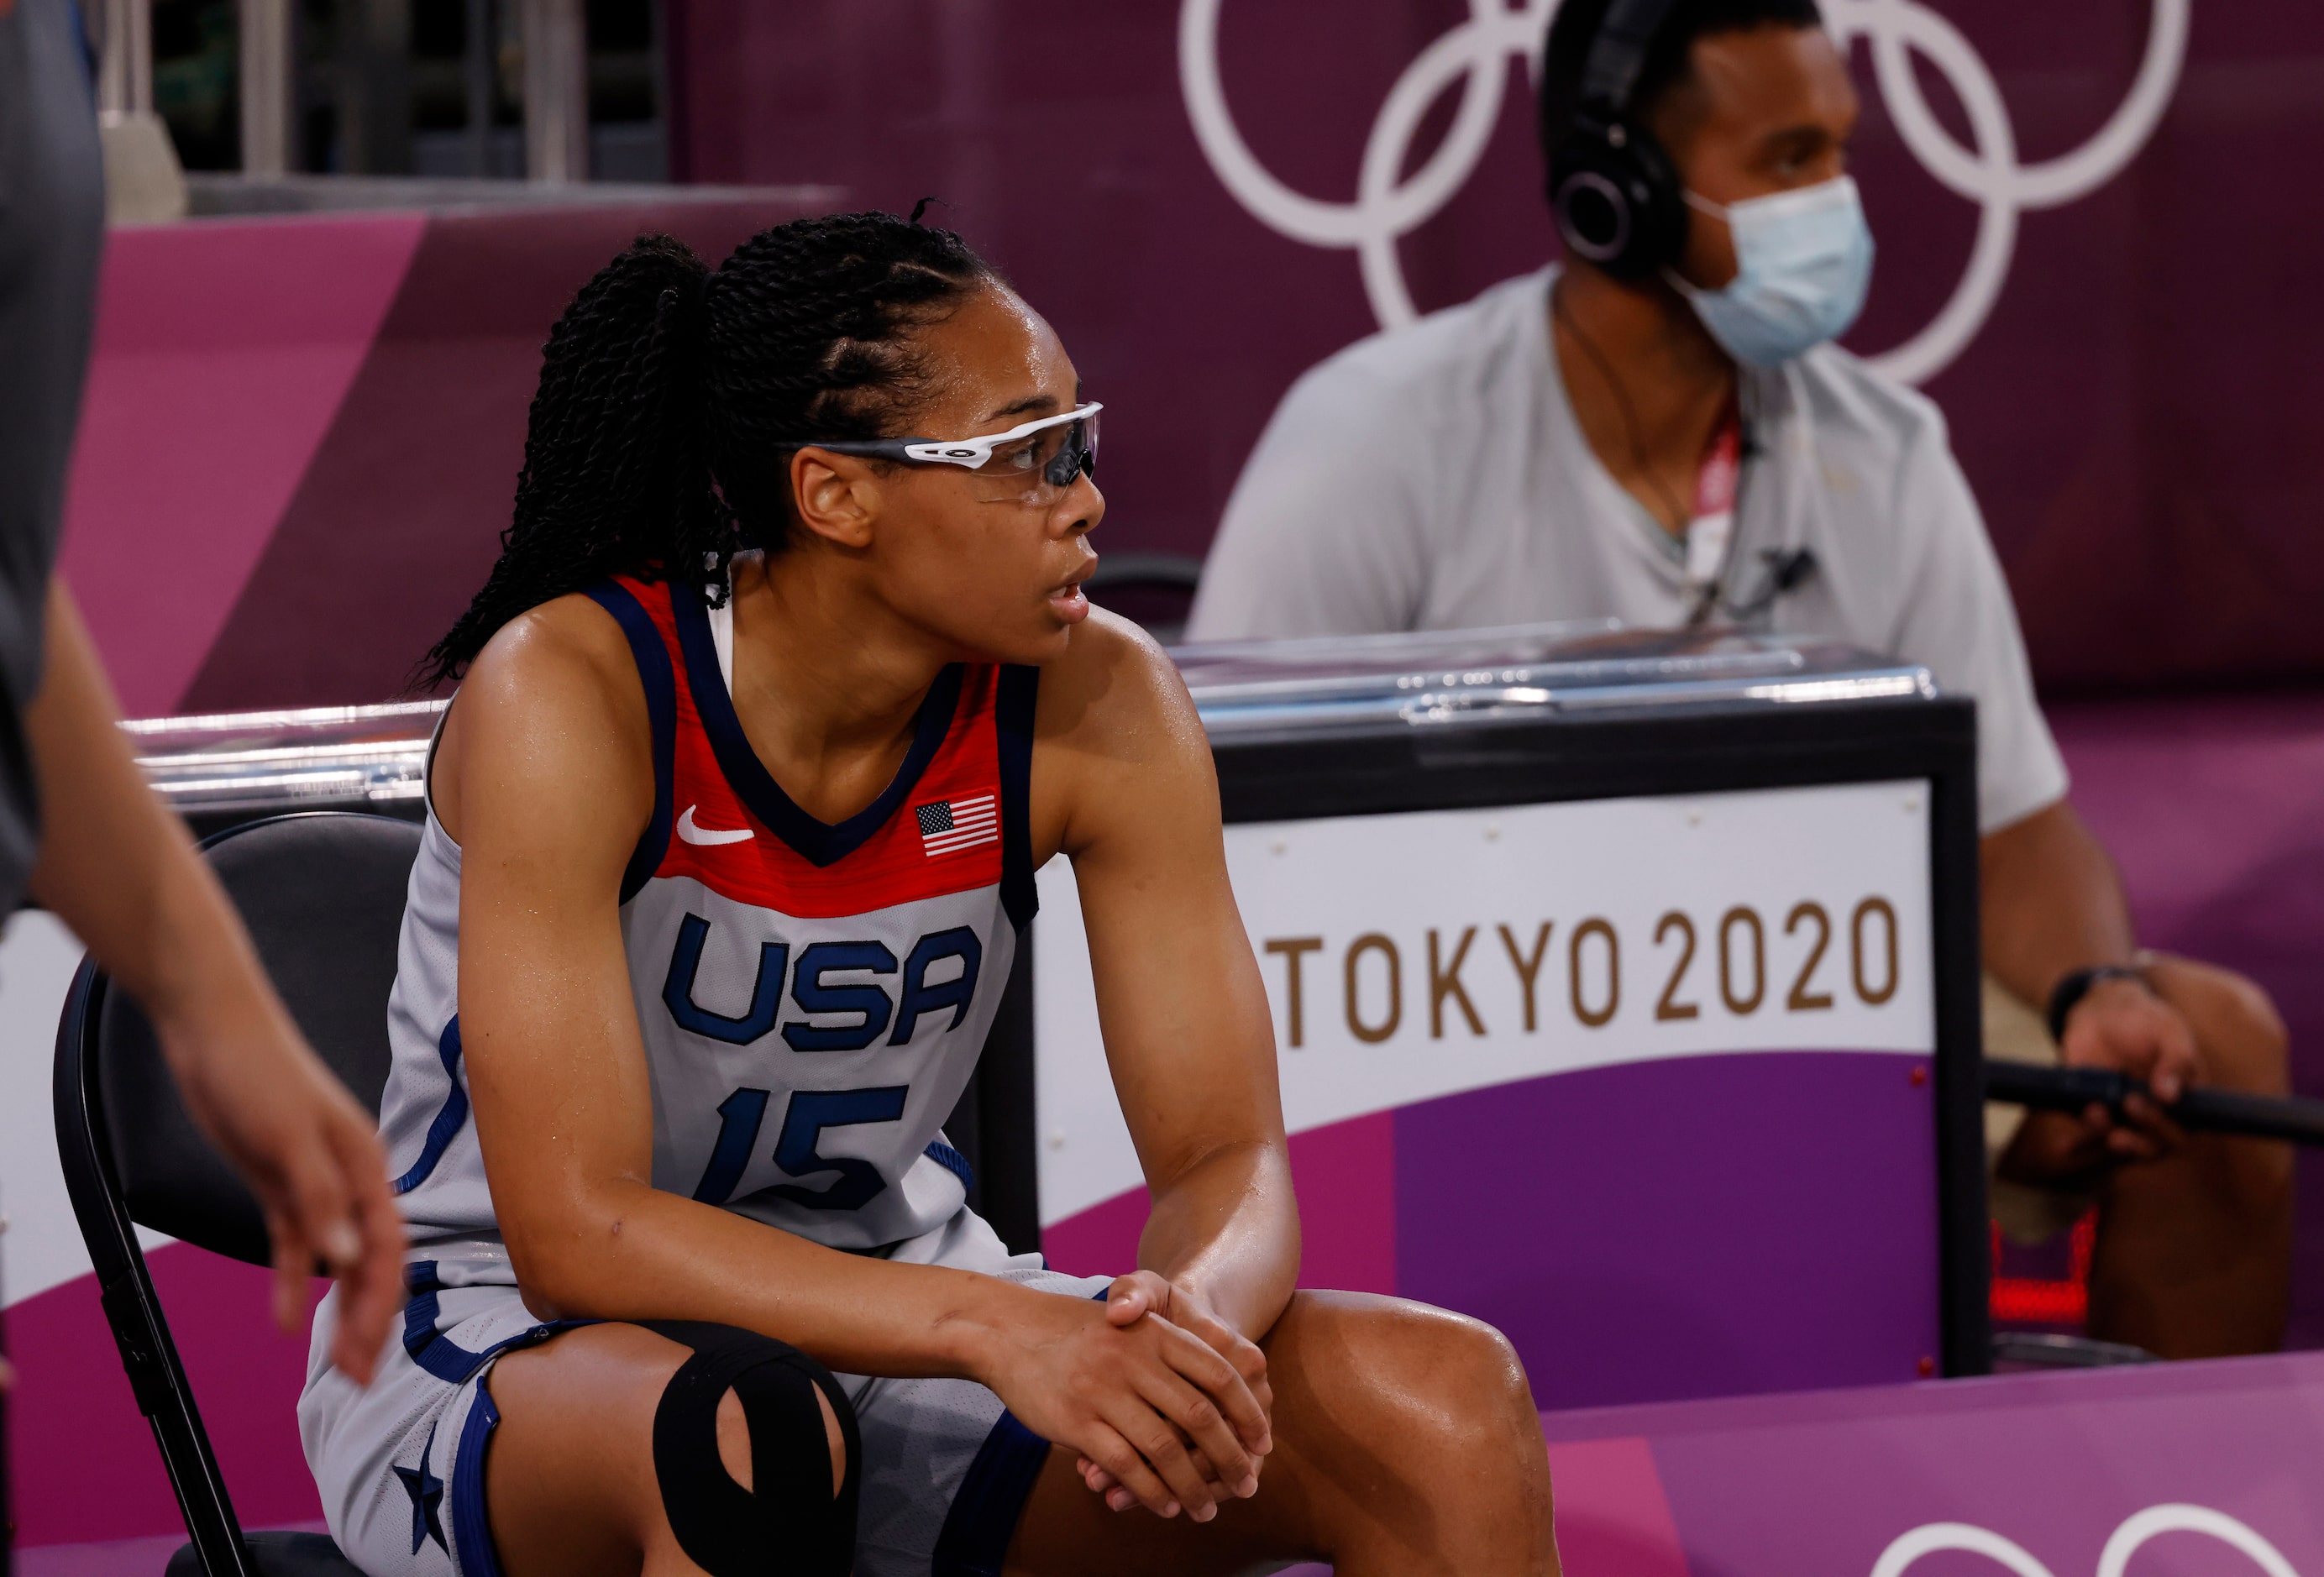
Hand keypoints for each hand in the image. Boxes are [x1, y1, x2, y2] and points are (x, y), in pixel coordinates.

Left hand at [161, 1009, 404, 1385]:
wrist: (213, 1031)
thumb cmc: (260, 1070)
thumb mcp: (290, 1138)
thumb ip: (321, 1200)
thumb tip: (350, 1259)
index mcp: (366, 1166)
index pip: (388, 1248)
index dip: (381, 1303)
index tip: (367, 1352)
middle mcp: (349, 1180)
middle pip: (370, 1262)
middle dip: (368, 1320)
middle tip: (358, 1376)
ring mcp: (313, 1184)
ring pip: (337, 1260)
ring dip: (338, 1309)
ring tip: (334, 1361)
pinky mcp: (280, 1184)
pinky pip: (294, 1245)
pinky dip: (293, 1281)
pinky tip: (285, 1319)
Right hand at [974, 1280, 1270, 1521]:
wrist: (1013, 1332)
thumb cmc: (1083, 1336)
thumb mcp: (1132, 1323)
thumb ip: (1175, 1355)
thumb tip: (1226, 1404)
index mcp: (1157, 1332)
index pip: (1219, 1375)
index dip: (1246, 1413)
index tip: (1262, 1444)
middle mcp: (1134, 1359)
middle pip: (1200, 1417)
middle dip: (1230, 1458)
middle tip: (1247, 1487)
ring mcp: (1104, 1390)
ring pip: (1165, 1450)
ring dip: (1194, 1487)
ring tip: (1207, 1510)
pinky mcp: (1076, 1420)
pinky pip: (1126, 1465)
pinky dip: (1151, 1491)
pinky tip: (1166, 1505)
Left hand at [2001, 973, 2198, 1188]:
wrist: (2104, 1013)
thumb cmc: (2147, 1022)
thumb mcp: (2169, 1032)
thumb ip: (2176, 1060)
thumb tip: (2169, 1097)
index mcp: (2185, 1103)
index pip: (2183, 1131)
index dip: (2165, 1129)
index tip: (2141, 1105)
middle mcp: (2159, 1118)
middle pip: (2154, 1146)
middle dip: (2138, 1136)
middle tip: (2125, 1105)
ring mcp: (2127, 1119)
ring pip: (2122, 1144)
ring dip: (2106, 1136)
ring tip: (2093, 1111)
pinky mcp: (2099, 1115)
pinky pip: (2091, 1135)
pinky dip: (2079, 1142)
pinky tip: (2064, 1146)